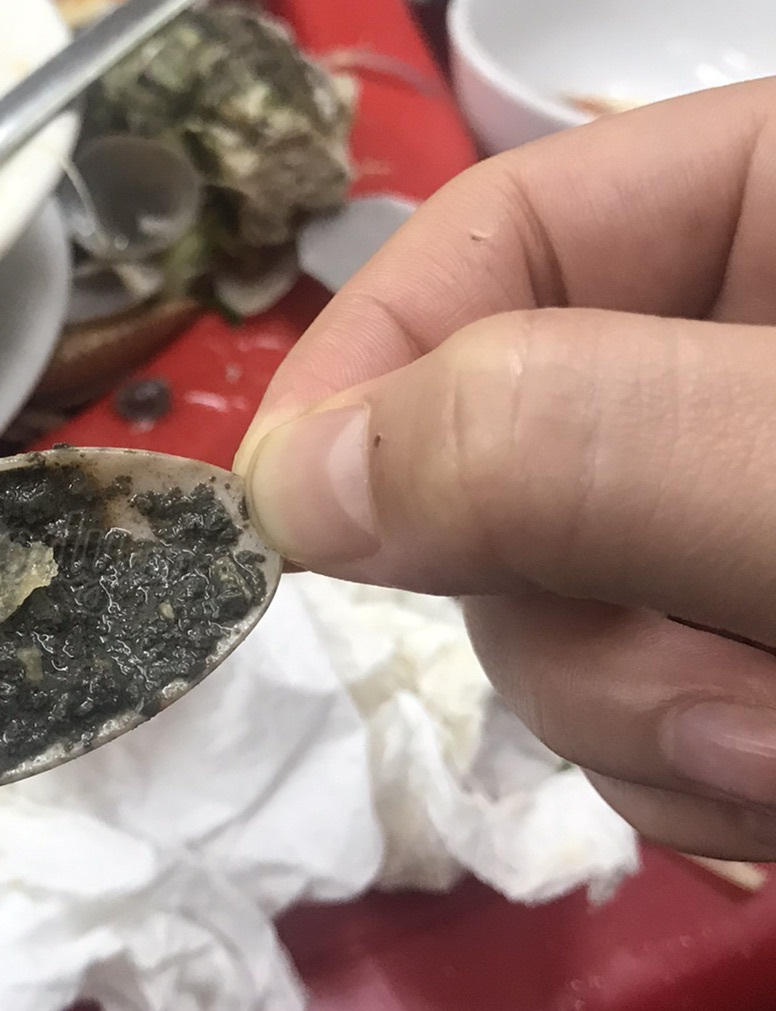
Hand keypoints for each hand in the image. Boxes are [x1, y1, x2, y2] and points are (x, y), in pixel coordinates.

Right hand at [235, 77, 775, 858]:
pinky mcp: (761, 638)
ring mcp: (747, 513)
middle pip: (514, 456)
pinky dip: (700, 777)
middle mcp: (741, 357)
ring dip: (649, 718)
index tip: (282, 525)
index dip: (375, 367)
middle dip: (572, 612)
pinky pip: (646, 715)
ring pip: (568, 615)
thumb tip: (294, 481)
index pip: (503, 233)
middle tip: (717, 685)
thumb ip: (581, 448)